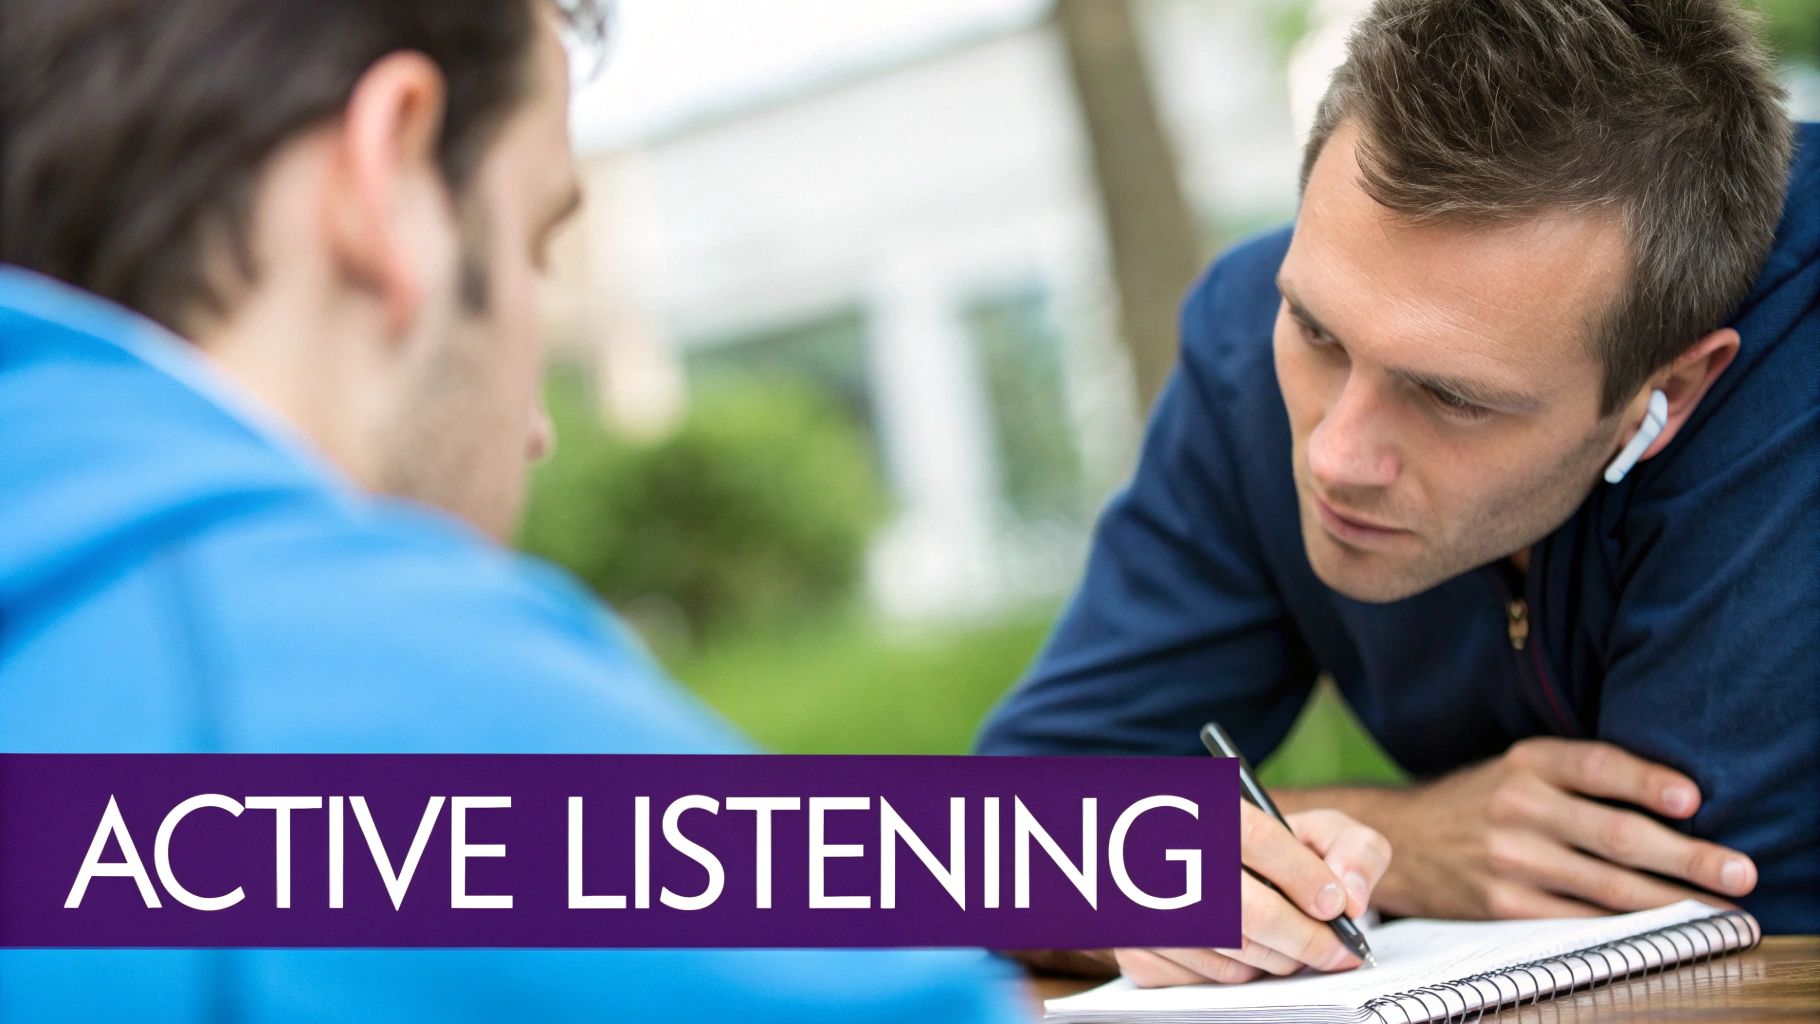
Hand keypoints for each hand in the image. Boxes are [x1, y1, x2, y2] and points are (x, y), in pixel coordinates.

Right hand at [1114, 806, 1389, 987]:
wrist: (1203, 862)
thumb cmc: (1278, 853)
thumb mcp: (1318, 829)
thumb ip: (1355, 849)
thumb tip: (1352, 896)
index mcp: (1210, 807)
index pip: (1257, 837)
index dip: (1304, 877)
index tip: (1337, 908)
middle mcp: (1164, 851)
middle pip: (1250, 912)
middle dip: (1307, 940)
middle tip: (1336, 950)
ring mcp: (1146, 905)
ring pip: (1234, 953)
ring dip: (1277, 959)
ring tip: (1291, 944)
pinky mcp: (1136, 949)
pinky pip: (1207, 979)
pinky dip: (1240, 973)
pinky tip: (1247, 949)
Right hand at [1341, 738, 1756, 919]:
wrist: (1394, 839)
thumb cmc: (1475, 802)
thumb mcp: (1515, 768)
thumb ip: (1577, 776)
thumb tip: (1673, 801)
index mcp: (1525, 762)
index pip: (1597, 766)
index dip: (1648, 781)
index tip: (1694, 801)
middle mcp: (1516, 806)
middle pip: (1615, 834)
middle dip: (1688, 857)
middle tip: (1738, 872)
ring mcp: (1508, 859)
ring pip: (1607, 886)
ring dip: (1672, 900)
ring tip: (1717, 907)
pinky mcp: (1502, 904)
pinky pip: (1577, 920)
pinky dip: (1624, 926)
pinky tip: (1658, 928)